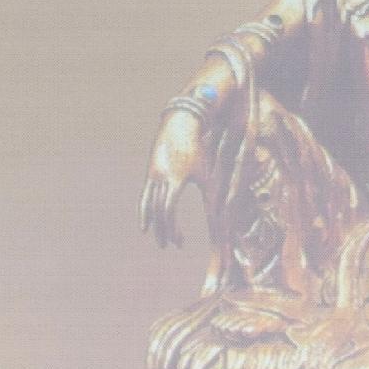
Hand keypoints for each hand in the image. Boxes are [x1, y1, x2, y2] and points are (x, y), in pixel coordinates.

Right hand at [139, 107, 208, 242]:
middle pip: (157, 212)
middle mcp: (160, 177)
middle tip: (170, 245)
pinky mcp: (150, 173)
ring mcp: (153, 175)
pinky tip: (146, 226)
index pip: (168, 210)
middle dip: (164, 231)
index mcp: (176, 178)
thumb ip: (211, 194)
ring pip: (149, 205)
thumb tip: (223, 218)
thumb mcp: (206, 172)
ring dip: (154, 224)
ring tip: (159, 240)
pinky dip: (145, 212)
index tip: (180, 242)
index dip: (173, 229)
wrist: (182, 123)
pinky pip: (145, 197)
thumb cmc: (200, 149)